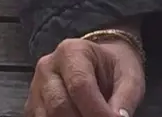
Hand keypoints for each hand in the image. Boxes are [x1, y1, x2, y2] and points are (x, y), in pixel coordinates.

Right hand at [25, 37, 145, 116]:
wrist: (99, 62)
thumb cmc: (114, 67)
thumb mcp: (129, 75)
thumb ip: (125, 97)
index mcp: (71, 51)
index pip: (80, 85)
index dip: (96, 110)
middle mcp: (48, 67)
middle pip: (59, 106)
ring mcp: (36, 89)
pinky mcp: (32, 107)